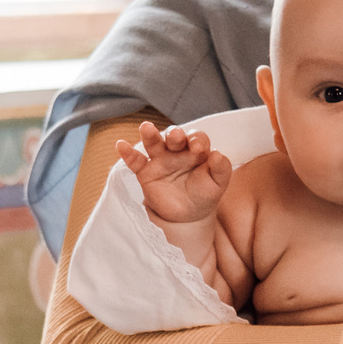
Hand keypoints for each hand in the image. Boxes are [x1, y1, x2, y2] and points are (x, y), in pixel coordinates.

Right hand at [117, 121, 232, 222]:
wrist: (186, 216)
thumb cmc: (203, 195)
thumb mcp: (217, 185)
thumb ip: (221, 169)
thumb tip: (217, 154)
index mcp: (196, 151)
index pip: (197, 138)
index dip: (197, 140)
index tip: (198, 149)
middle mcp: (177, 151)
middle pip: (174, 136)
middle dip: (175, 134)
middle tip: (176, 137)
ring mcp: (160, 160)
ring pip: (154, 143)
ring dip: (150, 134)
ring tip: (146, 127)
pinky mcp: (146, 172)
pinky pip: (136, 161)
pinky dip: (128, 153)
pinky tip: (121, 145)